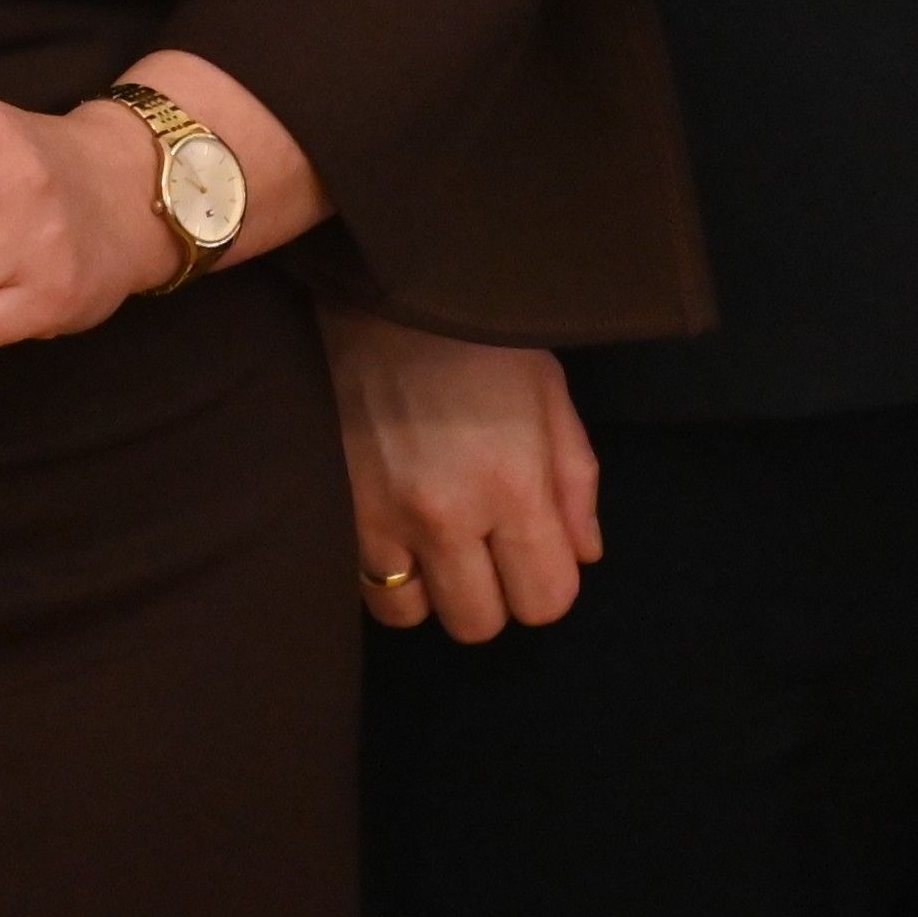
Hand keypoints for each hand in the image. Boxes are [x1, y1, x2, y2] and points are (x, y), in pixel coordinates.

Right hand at [323, 311, 600, 640]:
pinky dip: (384, 573)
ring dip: (431, 588)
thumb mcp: (548, 390)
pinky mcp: (333, 514)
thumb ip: (575, 480)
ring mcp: (379, 520)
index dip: (547, 582)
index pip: (545, 599)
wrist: (376, 292)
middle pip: (479, 624)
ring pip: (414, 616)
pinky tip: (395, 529)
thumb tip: (584, 556)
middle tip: (486, 543)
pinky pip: (362, 588)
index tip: (535, 548)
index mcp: (512, 482)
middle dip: (492, 593)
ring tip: (434, 534)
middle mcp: (446, 515)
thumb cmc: (474, 334)